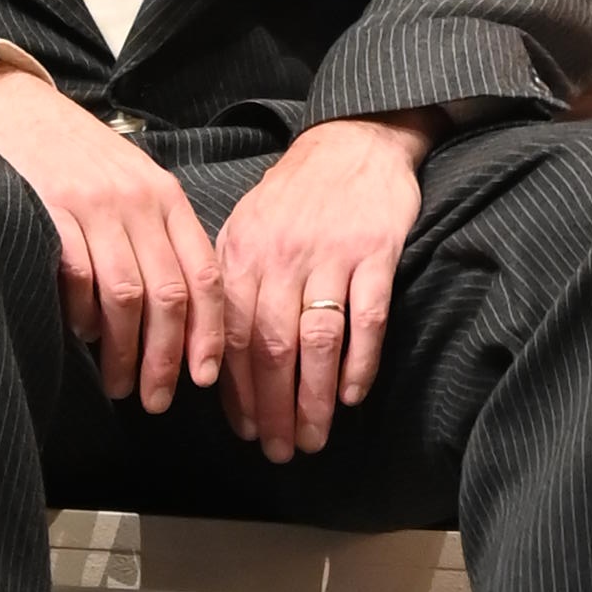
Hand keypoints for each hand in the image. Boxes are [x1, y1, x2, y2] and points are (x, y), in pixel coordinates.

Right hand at [0, 59, 224, 410]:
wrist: (12, 103)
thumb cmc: (73, 153)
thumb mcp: (130, 181)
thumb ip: (155, 234)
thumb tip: (176, 317)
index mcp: (164, 195)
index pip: (204, 273)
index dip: (210, 332)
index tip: (205, 377)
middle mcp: (136, 200)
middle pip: (169, 295)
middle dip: (166, 358)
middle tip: (155, 399)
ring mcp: (92, 205)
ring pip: (127, 296)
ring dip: (125, 351)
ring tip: (117, 382)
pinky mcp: (49, 210)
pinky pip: (77, 277)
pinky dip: (81, 316)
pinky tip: (79, 337)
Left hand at [210, 118, 428, 460]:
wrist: (353, 140)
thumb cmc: (296, 194)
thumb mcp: (247, 227)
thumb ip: (233, 286)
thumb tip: (216, 356)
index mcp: (241, 254)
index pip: (233, 336)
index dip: (237, 391)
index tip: (245, 431)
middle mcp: (280, 257)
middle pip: (272, 348)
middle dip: (273, 408)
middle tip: (279, 451)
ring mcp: (330, 255)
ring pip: (317, 341)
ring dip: (313, 398)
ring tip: (313, 438)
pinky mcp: (375, 252)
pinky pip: (367, 318)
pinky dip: (359, 362)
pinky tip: (351, 396)